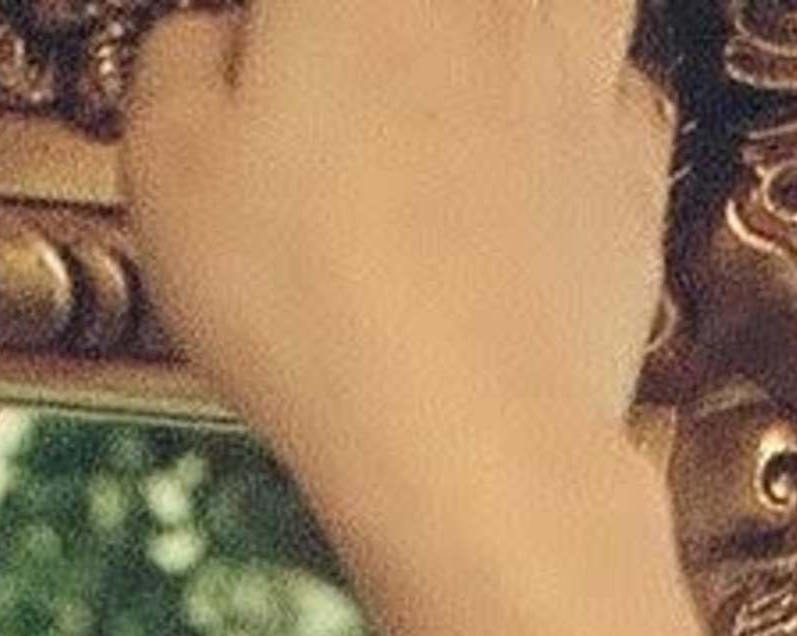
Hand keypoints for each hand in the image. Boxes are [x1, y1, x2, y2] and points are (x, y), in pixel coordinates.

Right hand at [119, 0, 668, 529]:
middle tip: (351, 78)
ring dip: (512, 33)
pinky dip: (581, 111)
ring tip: (466, 85)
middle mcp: (480, 2)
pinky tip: (534, 161)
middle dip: (389, 36)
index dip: (275, 33)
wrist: (465, 432)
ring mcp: (576, 69)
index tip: (257, 66)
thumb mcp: (167, 175)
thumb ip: (175, 68)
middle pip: (431, 7)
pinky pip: (622, 94)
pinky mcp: (629, 164)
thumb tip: (203, 36)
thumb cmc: (308, 301)